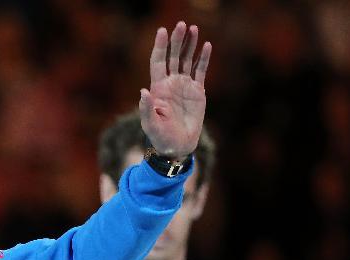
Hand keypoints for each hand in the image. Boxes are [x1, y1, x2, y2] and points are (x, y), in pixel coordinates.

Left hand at [140, 21, 211, 158]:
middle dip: (176, 41)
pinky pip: (200, 70)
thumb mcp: (151, 124)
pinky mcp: (197, 91)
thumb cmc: (160, 137)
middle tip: (181, 25)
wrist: (177, 146)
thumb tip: (143, 91)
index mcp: (158, 88)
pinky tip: (206, 45)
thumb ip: (147, 109)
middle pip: (173, 56)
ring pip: (186, 60)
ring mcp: (184, 86)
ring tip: (193, 28)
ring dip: (189, 45)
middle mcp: (170, 83)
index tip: (162, 31)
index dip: (159, 46)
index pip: (158, 61)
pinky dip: (203, 58)